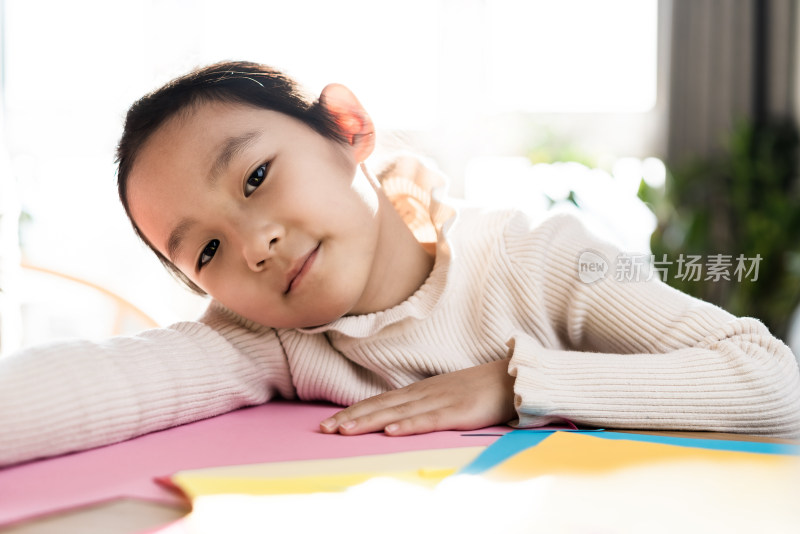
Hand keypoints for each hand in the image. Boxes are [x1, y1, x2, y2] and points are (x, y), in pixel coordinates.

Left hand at [319, 358, 515, 435]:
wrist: (512, 378)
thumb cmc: (479, 390)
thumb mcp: (444, 396)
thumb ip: (423, 405)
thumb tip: (398, 418)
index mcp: (420, 391)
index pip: (380, 401)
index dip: (354, 411)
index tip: (330, 422)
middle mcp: (424, 393)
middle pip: (381, 406)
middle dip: (352, 417)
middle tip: (325, 429)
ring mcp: (440, 400)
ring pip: (398, 412)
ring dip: (370, 421)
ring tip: (345, 430)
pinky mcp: (457, 411)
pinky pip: (429, 420)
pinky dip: (408, 425)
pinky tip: (391, 431)